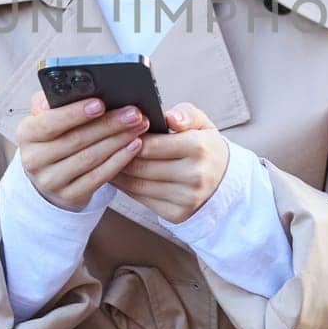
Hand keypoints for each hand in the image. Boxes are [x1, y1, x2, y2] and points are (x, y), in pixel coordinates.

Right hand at [14, 90, 149, 211]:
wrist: (50, 175)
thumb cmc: (55, 135)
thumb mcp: (48, 115)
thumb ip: (57, 100)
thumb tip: (77, 87)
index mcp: (26, 133)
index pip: (49, 123)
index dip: (75, 113)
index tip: (100, 103)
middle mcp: (33, 160)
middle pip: (75, 140)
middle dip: (108, 125)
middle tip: (134, 113)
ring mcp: (50, 181)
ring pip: (89, 159)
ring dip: (118, 141)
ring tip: (139, 127)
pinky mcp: (69, 196)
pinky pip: (98, 178)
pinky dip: (119, 161)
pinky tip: (134, 147)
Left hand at [114, 102, 230, 223]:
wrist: (223, 182)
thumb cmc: (205, 147)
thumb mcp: (202, 124)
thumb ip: (186, 114)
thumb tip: (169, 117)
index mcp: (198, 148)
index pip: (152, 145)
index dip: (130, 138)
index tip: (117, 132)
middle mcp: (194, 175)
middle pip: (141, 166)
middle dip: (119, 156)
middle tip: (103, 147)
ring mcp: (186, 198)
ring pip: (138, 185)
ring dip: (118, 173)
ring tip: (105, 161)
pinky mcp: (177, 214)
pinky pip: (142, 200)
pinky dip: (126, 188)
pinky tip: (118, 177)